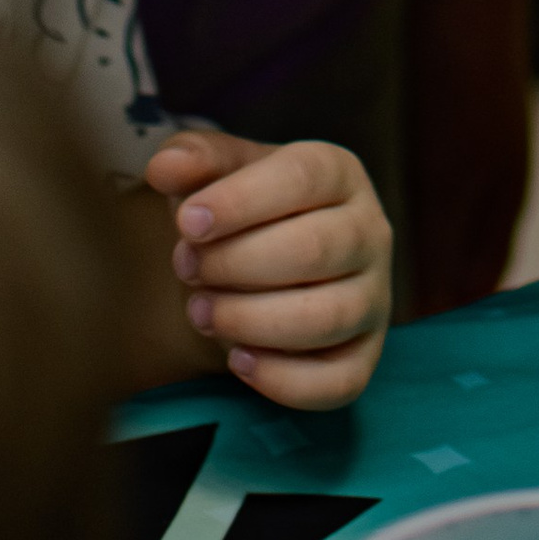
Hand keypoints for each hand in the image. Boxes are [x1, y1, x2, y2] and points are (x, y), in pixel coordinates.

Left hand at [147, 129, 392, 407]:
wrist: (269, 263)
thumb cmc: (245, 210)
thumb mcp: (220, 172)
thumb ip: (193, 158)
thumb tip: (164, 168)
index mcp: (339, 172)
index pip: (302, 178)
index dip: (240, 201)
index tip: (186, 223)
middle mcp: (370, 231)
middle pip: (314, 249)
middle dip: (235, 264)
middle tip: (186, 269)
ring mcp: (374, 297)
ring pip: (328, 317)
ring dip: (251, 320)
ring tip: (201, 311)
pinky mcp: (365, 355)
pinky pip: (339, 381)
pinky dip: (283, 379)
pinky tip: (237, 360)